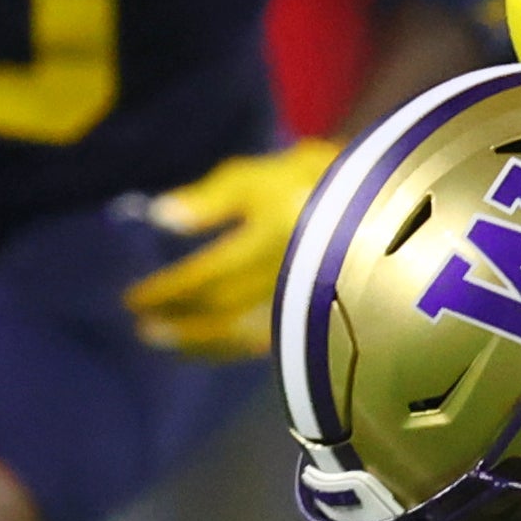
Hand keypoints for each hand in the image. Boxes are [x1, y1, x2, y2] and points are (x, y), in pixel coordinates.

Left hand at [122, 137, 339, 359]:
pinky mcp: (321, 315)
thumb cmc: (318, 177)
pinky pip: (272, 340)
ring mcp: (306, 300)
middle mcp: (286, 276)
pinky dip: (237, 347)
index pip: (206, 274)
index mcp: (270, 238)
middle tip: (143, 328)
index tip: (132, 299)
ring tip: (172, 344)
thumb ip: (213, 197)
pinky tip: (220, 345)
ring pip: (246, 334)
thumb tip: (160, 217)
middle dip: (180, 319)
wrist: (387, 200)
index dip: (167, 290)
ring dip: (203, 341)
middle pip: (222, 308)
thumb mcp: (263, 174)